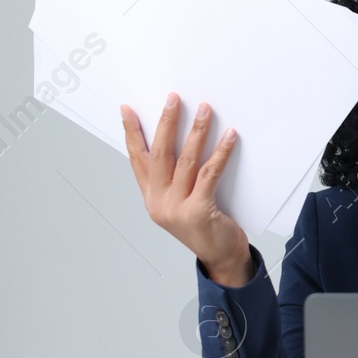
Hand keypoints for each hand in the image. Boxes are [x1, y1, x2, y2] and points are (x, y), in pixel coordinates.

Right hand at [122, 94, 254, 286]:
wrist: (222, 258)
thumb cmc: (205, 228)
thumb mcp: (181, 204)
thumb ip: (176, 179)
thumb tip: (185, 140)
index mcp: (152, 197)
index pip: (137, 159)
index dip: (131, 132)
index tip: (128, 109)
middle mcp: (159, 202)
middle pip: (160, 153)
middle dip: (165, 122)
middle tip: (173, 99)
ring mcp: (176, 208)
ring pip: (185, 160)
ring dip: (196, 131)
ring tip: (204, 110)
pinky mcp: (198, 211)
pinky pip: (210, 174)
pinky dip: (220, 152)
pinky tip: (229, 136)